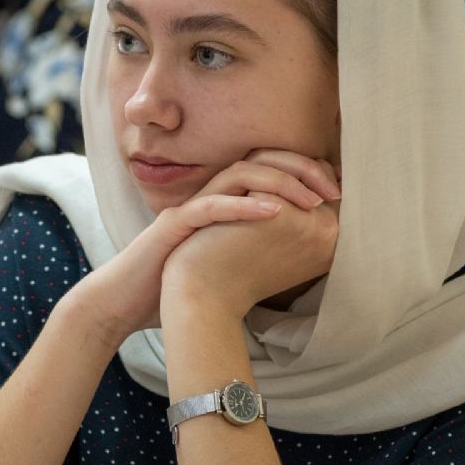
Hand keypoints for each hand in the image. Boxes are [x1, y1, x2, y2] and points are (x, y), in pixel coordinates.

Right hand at [82, 151, 339, 347]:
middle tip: (334, 191)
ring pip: (239, 174)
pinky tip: (274, 212)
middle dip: (302, 170)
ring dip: (281, 183)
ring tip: (313, 201)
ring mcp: (190, 207)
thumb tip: (301, 254)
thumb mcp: (224, 265)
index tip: (337, 192)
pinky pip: (211, 206)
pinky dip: (244, 206)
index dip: (304, 173)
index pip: (268, 170)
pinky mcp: (174, 225)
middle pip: (259, 160)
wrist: (126, 303)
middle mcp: (208, 196)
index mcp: (222, 203)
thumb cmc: (174, 288)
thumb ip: (256, 251)